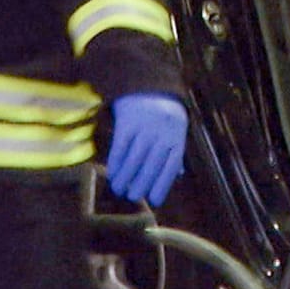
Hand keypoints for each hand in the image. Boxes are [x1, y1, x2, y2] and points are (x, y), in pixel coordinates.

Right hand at [107, 92, 187, 207]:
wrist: (147, 87)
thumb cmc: (164, 115)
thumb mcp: (176, 130)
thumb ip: (176, 152)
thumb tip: (177, 176)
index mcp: (177, 137)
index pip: (171, 166)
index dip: (163, 184)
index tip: (155, 201)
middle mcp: (162, 133)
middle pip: (151, 164)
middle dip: (141, 184)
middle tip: (133, 198)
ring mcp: (144, 127)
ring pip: (134, 158)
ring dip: (126, 177)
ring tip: (119, 190)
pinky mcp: (127, 122)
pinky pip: (120, 147)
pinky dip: (116, 163)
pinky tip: (112, 174)